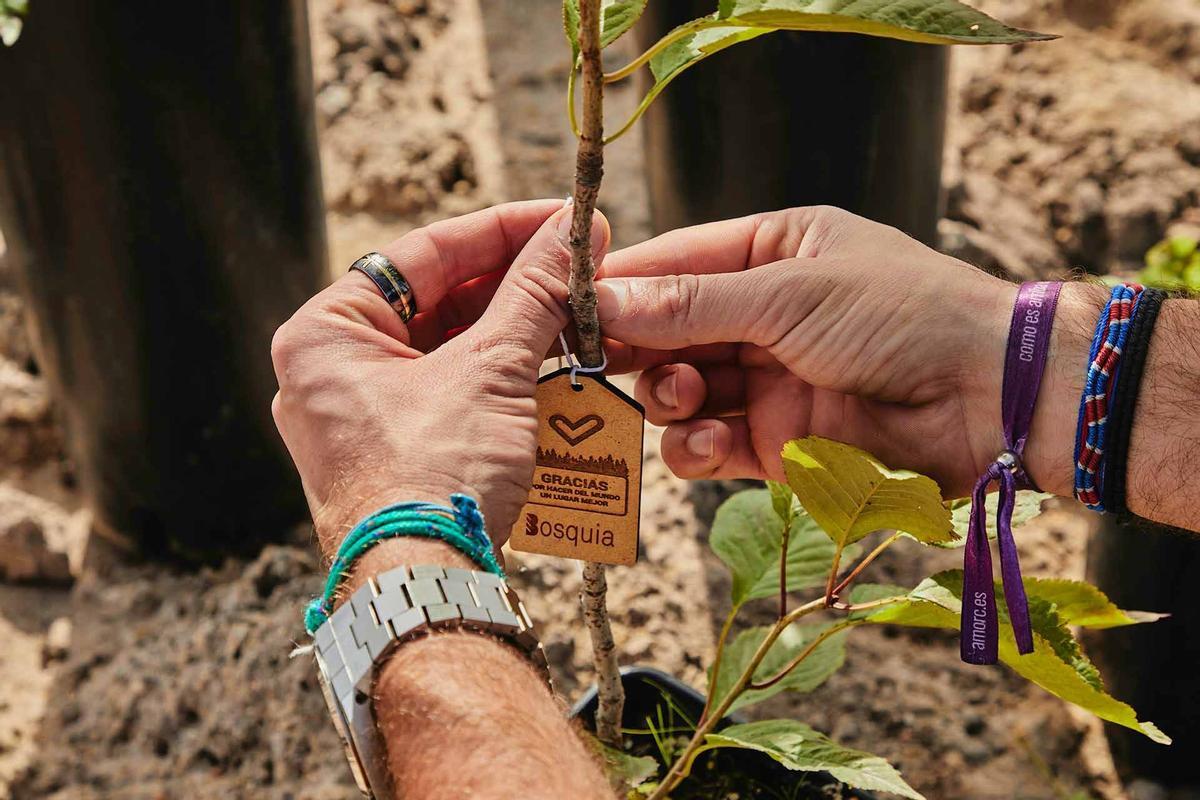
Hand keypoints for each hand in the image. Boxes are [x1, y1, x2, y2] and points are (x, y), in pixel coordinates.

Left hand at [270, 199, 608, 549]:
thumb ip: (533, 294)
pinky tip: (554, 361)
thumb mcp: (491, 371)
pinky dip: (501, 376)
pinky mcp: (394, 453)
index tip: (561, 219)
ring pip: (449, 349)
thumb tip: (572, 235)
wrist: (424, 590)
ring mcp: (361, 416)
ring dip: (515, 331)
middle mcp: (332, 370)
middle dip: (515, 284)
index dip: (502, 229)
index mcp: (326, 333)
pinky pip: (451, 393)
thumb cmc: (434, 478)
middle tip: (581, 265)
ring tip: (579, 311)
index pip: (424, 253)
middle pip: (438, 300)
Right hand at [596, 206, 1096, 497]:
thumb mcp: (790, 293)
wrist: (989, 399)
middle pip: (667, 332)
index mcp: (771, 253)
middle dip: (636, 348)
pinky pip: (711, 445)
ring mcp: (770, 382)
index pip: (674, 264)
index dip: (620, 286)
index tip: (566, 308)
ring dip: (668, 397)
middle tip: (597, 362)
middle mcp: (763, 316)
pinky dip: (696, 447)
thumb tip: (600, 298)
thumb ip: (691, 303)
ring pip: (681, 392)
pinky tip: (707, 442)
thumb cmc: (902, 313)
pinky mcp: (779, 444)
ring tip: (684, 396)